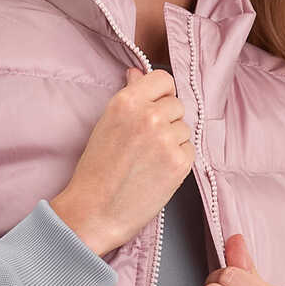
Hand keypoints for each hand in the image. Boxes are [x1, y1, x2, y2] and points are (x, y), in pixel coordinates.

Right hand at [50, 67, 194, 254]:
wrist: (94, 212)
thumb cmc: (95, 171)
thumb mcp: (106, 124)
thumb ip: (128, 97)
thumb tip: (138, 73)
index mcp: (127, 101)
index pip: (163, 79)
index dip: (161, 94)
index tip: (155, 107)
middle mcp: (149, 115)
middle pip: (177, 105)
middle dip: (167, 120)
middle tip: (146, 143)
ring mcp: (166, 138)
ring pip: (185, 128)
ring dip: (173, 141)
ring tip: (149, 160)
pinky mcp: (179, 162)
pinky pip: (190, 150)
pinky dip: (178, 160)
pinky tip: (157, 171)